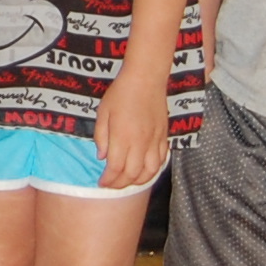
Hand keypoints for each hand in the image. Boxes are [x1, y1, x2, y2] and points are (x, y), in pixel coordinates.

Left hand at [92, 74, 171, 189]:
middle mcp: (140, 143)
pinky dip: (153, 171)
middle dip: (120, 184)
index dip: (108, 180)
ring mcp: (154, 141)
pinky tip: (145, 172)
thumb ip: (101, 137)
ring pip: (149, 171)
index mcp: (122, 137)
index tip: (101, 183)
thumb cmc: (120, 94)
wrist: (145, 80)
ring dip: (138, 182)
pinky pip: (161, 161)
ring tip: (127, 182)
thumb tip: (102, 157)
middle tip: (111, 185)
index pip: (115, 168)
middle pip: (132, 174)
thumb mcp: (102, 113)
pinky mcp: (164, 137)